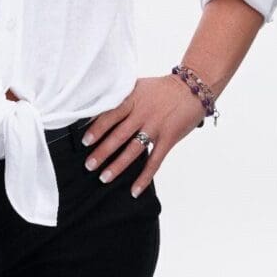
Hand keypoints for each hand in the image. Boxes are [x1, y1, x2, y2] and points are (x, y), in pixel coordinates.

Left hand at [81, 75, 206, 196]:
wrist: (191, 88)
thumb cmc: (161, 88)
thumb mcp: (137, 86)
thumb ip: (121, 98)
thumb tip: (98, 109)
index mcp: (132, 99)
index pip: (110, 115)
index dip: (96, 129)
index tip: (84, 141)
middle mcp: (142, 114)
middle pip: (119, 135)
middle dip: (102, 152)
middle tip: (89, 165)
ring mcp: (156, 127)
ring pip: (133, 151)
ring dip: (118, 166)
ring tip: (104, 177)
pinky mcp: (169, 138)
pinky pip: (154, 161)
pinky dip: (144, 177)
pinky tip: (134, 190)